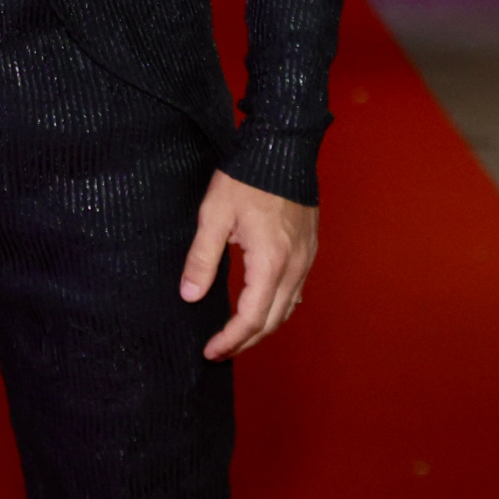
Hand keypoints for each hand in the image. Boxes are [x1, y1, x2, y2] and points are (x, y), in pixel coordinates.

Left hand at [180, 170, 316, 360]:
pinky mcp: (309, 249)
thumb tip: (190, 296)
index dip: (231, 340)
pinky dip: (278, 308)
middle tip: (218, 351)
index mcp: (270, 263)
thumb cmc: (246, 178)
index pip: (252, 318)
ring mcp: (306, 259)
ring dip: (263, 327)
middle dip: (245, 341)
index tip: (210, 351)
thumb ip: (202, 258)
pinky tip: (263, 306)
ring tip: (237, 335)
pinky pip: (296, 291)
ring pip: (287, 309)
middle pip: (273, 321)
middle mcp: (294, 267)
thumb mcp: (214, 214)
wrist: (283, 146)